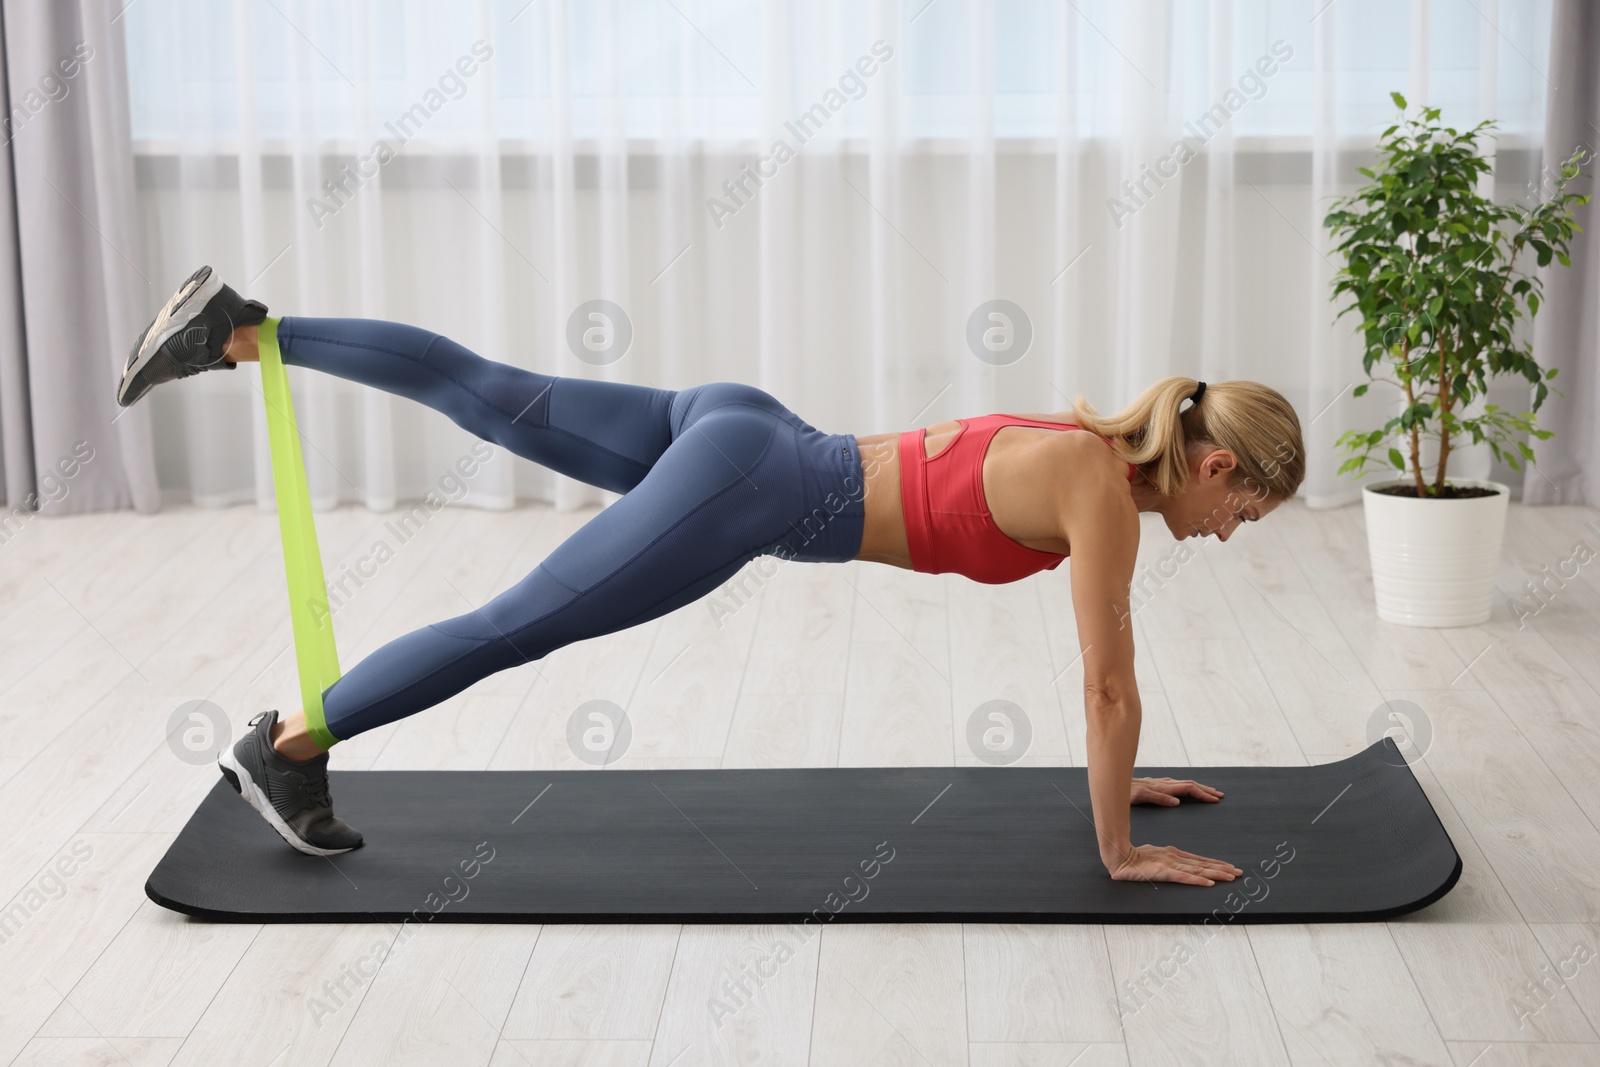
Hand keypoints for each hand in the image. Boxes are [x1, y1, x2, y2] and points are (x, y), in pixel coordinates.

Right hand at [1106, 843, 1242, 886]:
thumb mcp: (1156, 856)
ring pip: (1198, 870)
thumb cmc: (1135, 858)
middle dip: (1223, 869)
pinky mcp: (1164, 872)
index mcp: (1174, 853)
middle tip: (1240, 872)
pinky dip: (1198, 880)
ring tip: (1231, 877)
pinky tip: (1209, 883)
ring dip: (1216, 874)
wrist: (1120, 857)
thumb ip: (1167, 860)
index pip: (1200, 860)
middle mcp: (1176, 857)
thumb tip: (1177, 864)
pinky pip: (1184, 878)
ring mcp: (1171, 864)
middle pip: (1203, 864)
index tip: (1231, 868)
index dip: (1216, 864)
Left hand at [1130, 776, 1223, 805]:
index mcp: (1164, 787)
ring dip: (1198, 788)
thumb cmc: (1126, 792)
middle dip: (1206, 790)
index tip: (1215, 800)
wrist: (1115, 780)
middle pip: (1190, 784)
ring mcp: (1161, 783)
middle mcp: (1164, 783)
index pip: (1189, 789)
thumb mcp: (1140, 797)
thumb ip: (1158, 799)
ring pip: (1185, 783)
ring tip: (1210, 792)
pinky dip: (1187, 787)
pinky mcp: (1156, 784)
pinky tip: (1187, 789)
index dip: (1203, 794)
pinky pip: (1177, 784)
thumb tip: (1177, 802)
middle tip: (1220, 796)